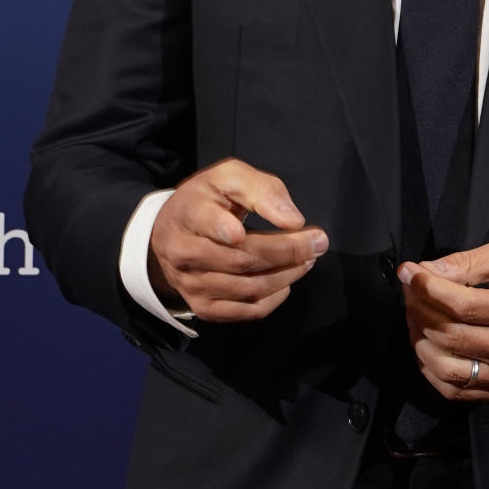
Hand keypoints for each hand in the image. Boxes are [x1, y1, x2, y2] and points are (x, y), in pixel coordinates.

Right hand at [148, 157, 327, 323]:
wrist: (170, 234)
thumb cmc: (207, 201)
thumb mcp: (228, 177)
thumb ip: (261, 190)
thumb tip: (293, 221)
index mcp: (188, 213)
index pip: (206, 222)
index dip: (227, 228)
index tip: (253, 229)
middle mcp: (183, 253)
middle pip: (241, 259)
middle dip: (287, 251)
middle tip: (318, 241)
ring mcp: (191, 284)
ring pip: (248, 288)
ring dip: (287, 274)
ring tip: (308, 258)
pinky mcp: (204, 307)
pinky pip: (246, 311)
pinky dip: (274, 298)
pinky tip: (286, 281)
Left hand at [399, 239, 488, 402]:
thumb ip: (468, 261)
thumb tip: (426, 271)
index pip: (461, 304)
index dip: (426, 288)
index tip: (408, 272)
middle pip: (450, 335)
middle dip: (419, 310)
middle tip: (411, 292)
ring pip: (446, 367)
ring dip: (419, 340)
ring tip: (416, 317)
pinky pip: (453, 389)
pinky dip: (430, 367)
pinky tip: (427, 343)